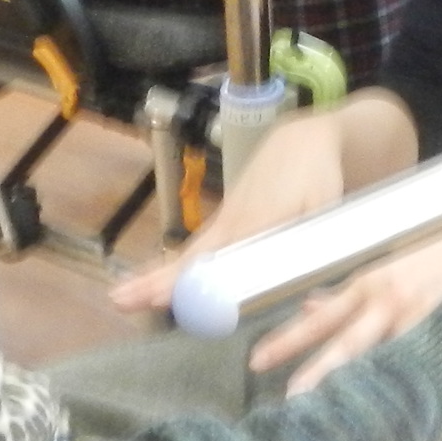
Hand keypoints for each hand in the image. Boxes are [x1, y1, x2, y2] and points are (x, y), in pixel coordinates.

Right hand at [114, 105, 362, 313]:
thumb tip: (301, 280)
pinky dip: (174, 266)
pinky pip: (199, 247)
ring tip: (121, 297)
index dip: (188, 280)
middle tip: (119, 300)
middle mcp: (233, 222)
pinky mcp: (227, 219)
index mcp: (256, 222)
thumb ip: (309, 241)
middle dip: (156, 281)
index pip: (216, 258)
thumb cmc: (316, 176)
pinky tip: (153, 284)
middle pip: (191, 258)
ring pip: (189, 254)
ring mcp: (226, 220)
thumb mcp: (321, 208)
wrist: (303, 139)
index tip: (159, 299)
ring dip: (155, 276)